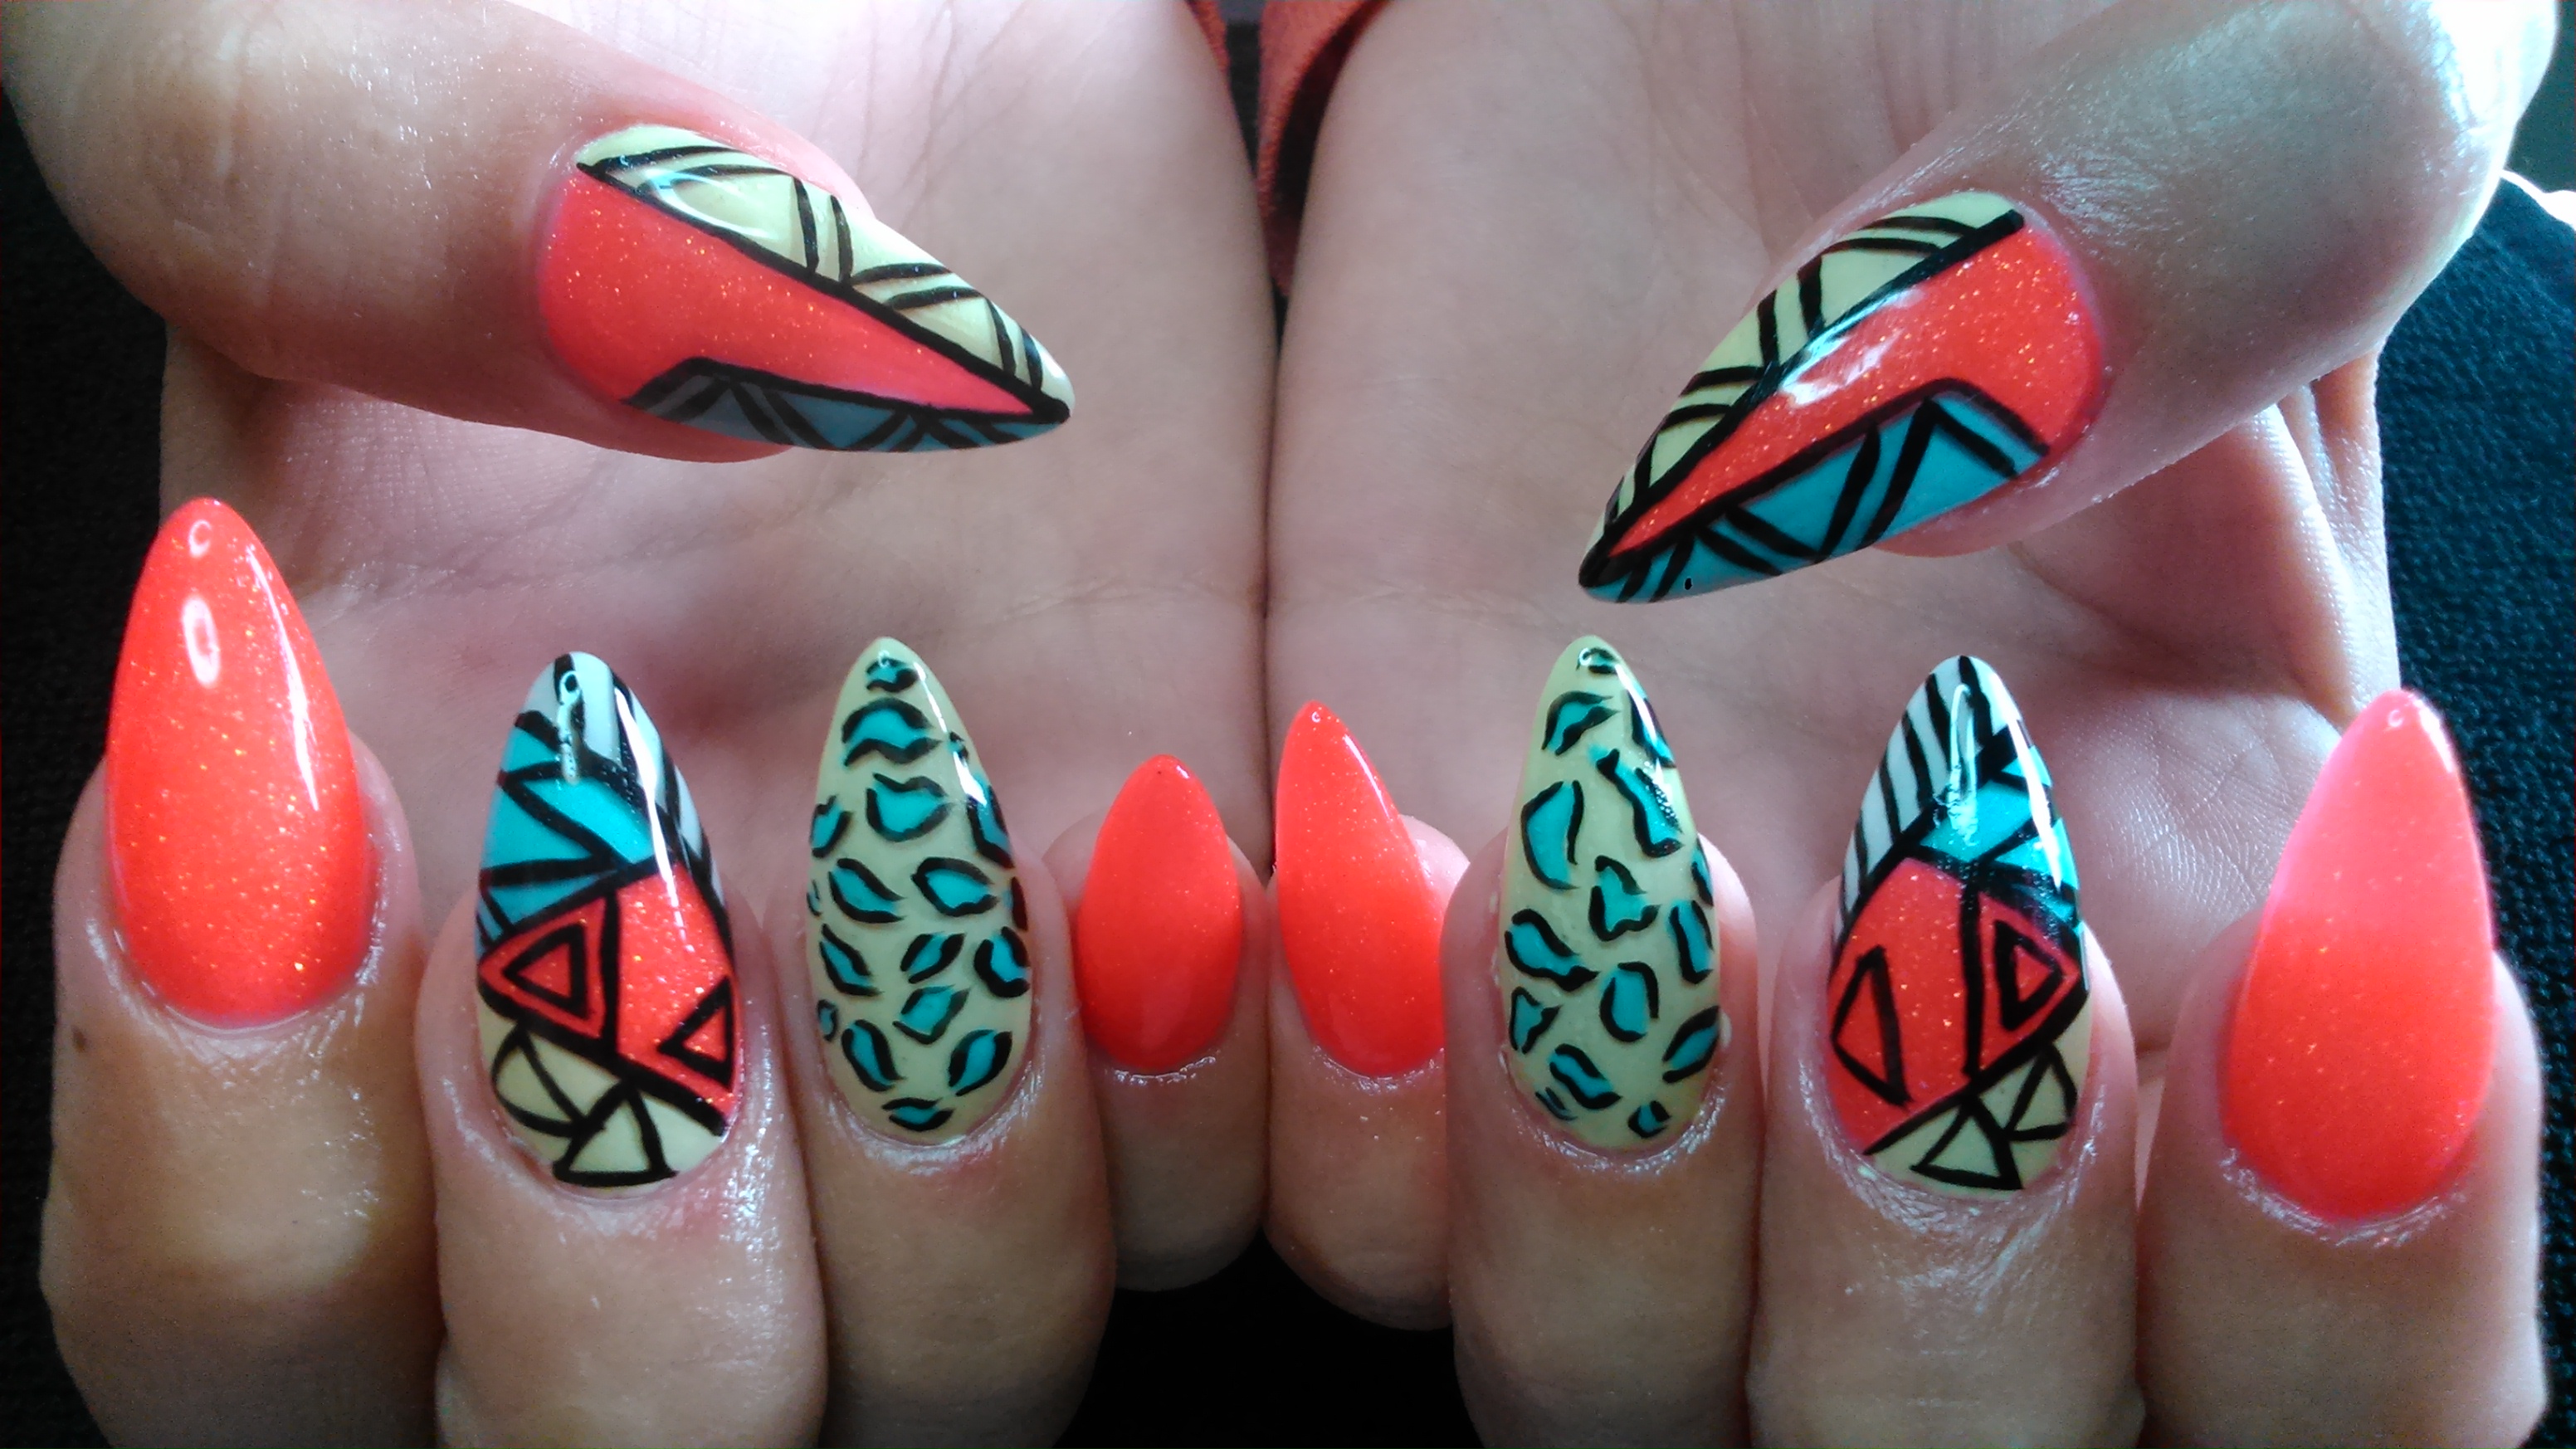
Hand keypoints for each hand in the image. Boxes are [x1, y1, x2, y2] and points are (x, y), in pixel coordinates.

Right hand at [18, 0, 1273, 1442]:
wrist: (884, 23)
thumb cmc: (552, 27)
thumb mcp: (323, 44)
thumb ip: (357, 194)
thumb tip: (658, 321)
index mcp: (350, 881)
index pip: (236, 1286)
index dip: (242, 1166)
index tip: (327, 823)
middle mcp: (651, 1009)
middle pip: (605, 1427)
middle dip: (634, 1258)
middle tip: (681, 883)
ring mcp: (947, 991)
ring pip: (954, 1353)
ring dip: (980, 1168)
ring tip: (988, 800)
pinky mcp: (1201, 909)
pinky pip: (1257, 1163)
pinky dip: (1269, 1061)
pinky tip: (1275, 825)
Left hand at [1264, 0, 2550, 1441]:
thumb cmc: (2052, 2)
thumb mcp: (2264, 36)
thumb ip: (2244, 209)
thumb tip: (1966, 417)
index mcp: (2237, 891)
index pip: (2363, 1347)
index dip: (2338, 1291)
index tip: (2238, 972)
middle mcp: (1933, 1019)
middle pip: (1956, 1436)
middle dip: (1934, 1278)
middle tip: (1904, 894)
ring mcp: (1634, 990)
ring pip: (1606, 1358)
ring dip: (1599, 1190)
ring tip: (1602, 824)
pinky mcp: (1383, 894)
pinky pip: (1329, 1159)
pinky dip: (1323, 1074)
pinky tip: (1315, 839)